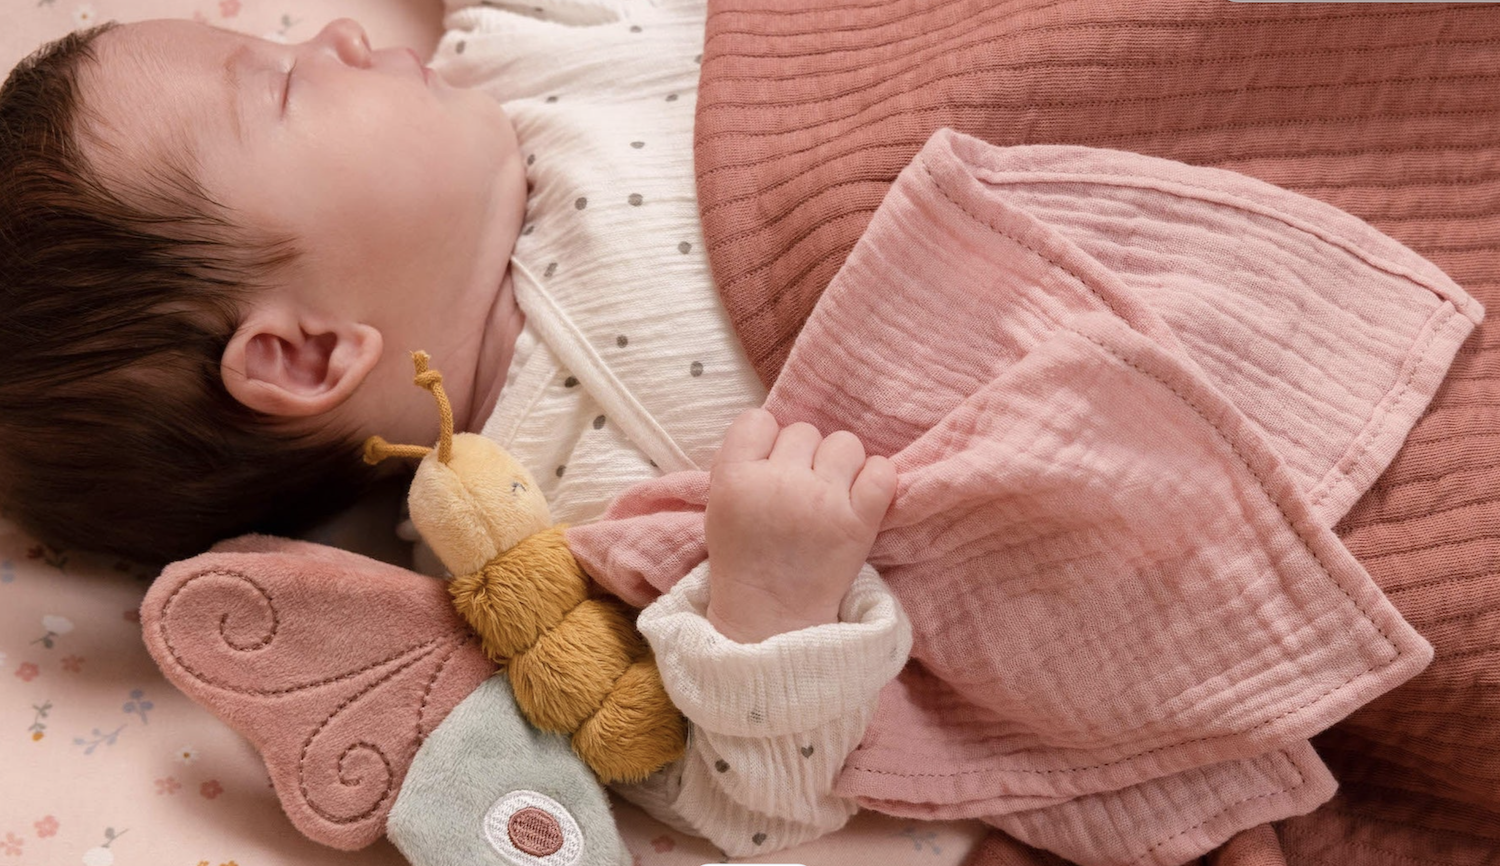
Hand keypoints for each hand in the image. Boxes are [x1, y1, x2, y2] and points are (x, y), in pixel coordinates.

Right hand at [704, 409, 896, 642]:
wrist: (771, 616)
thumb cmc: (745, 558)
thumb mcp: (719, 505)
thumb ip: (741, 463)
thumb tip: (777, 430)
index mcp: (735, 478)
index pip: (758, 420)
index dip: (767, 441)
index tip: (770, 467)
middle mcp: (778, 483)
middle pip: (803, 431)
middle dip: (804, 457)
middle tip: (800, 491)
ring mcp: (822, 500)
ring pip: (845, 443)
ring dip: (841, 465)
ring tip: (831, 494)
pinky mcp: (859, 521)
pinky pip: (882, 471)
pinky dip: (877, 479)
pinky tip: (863, 497)